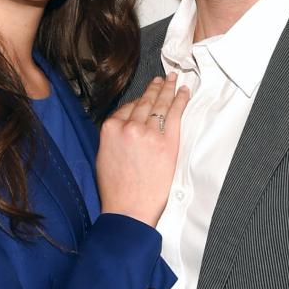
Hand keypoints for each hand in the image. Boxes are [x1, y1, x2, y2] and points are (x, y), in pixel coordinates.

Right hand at [96, 74, 189, 226]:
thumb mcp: (104, 157)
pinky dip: (180, 100)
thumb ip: (114, 137)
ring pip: (159, 104)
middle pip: (144, 102)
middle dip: (154, 88)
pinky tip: (184, 91)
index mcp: (110, 129)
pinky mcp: (167, 142)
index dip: (138, 101)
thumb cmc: (116, 189)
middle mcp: (128, 126)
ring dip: (167, 89)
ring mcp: (149, 133)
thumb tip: (124, 126)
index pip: (126, 108)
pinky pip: (175, 114)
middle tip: (162, 79)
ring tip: (172, 80)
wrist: (128, 209)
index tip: (145, 96)